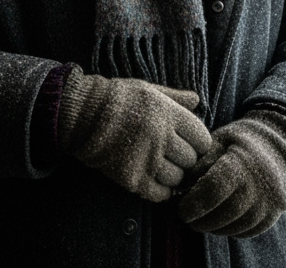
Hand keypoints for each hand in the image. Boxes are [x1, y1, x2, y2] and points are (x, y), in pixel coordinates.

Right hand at [57, 67, 212, 202]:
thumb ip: (175, 97)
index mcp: (168, 113)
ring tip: (162, 167)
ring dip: (173, 175)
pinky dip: (161, 191)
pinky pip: (160, 193)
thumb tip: (197, 100)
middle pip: (190, 160)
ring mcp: (146, 159)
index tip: (190, 143)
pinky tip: (154, 181)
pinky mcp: (132, 178)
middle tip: (174, 156)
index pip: (202, 138)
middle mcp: (160, 136)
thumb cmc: (118, 99)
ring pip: (176, 178)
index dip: (199, 143)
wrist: (83, 115)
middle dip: (185, 159)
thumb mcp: (148, 90)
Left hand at [179, 109, 285, 237]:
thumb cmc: (241, 141)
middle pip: (226, 212)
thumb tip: (182, 188)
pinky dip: (232, 231)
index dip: (194, 204)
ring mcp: (271, 200)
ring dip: (216, 228)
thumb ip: (201, 163)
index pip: (214, 190)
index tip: (181, 210)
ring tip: (202, 223)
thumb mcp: (218, 141)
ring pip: (238, 225)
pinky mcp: (276, 212)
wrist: (281, 144)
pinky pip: (250, 230)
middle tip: (188, 220)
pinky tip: (220, 224)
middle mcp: (260, 184)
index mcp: (243, 162)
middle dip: (202, 220)